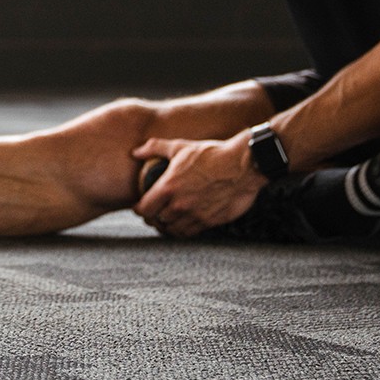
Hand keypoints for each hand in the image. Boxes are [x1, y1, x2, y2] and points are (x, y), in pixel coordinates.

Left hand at [131, 132, 265, 236]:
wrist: (243, 166)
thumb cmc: (212, 153)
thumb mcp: (181, 146)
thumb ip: (155, 148)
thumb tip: (136, 152)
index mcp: (168, 187)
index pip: (143, 209)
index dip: (139, 209)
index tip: (140, 206)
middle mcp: (179, 205)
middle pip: (156, 221)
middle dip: (153, 217)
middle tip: (153, 212)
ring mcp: (195, 215)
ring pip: (172, 229)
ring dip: (167, 225)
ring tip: (167, 219)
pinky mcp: (210, 222)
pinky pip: (190, 232)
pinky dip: (184, 229)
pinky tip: (185, 221)